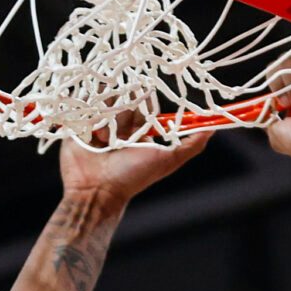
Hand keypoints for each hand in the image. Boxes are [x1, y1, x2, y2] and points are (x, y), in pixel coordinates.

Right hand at [58, 112, 208, 202]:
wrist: (96, 191)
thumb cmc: (132, 177)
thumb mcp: (167, 160)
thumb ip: (191, 145)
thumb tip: (212, 127)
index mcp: (139, 129)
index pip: (144, 102)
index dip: (143, 106)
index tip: (140, 122)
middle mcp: (119, 124)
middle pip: (124, 99)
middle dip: (123, 115)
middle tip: (120, 138)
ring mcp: (97, 123)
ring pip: (104, 101)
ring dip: (105, 119)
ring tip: (103, 142)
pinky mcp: (77, 124)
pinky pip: (85, 105)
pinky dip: (89, 118)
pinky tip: (91, 136)